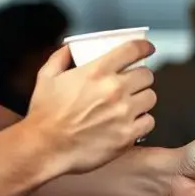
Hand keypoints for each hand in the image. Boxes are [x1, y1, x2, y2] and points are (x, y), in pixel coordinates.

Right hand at [25, 39, 156, 176]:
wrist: (44, 148)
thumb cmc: (44, 115)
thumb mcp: (46, 77)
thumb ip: (60, 58)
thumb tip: (70, 48)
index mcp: (97, 71)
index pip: (133, 50)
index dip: (144, 47)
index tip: (147, 49)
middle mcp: (114, 89)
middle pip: (147, 75)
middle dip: (141, 77)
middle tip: (133, 84)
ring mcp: (123, 113)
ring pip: (150, 98)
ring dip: (142, 99)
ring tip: (131, 105)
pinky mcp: (127, 135)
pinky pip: (148, 122)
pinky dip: (142, 122)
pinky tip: (130, 123)